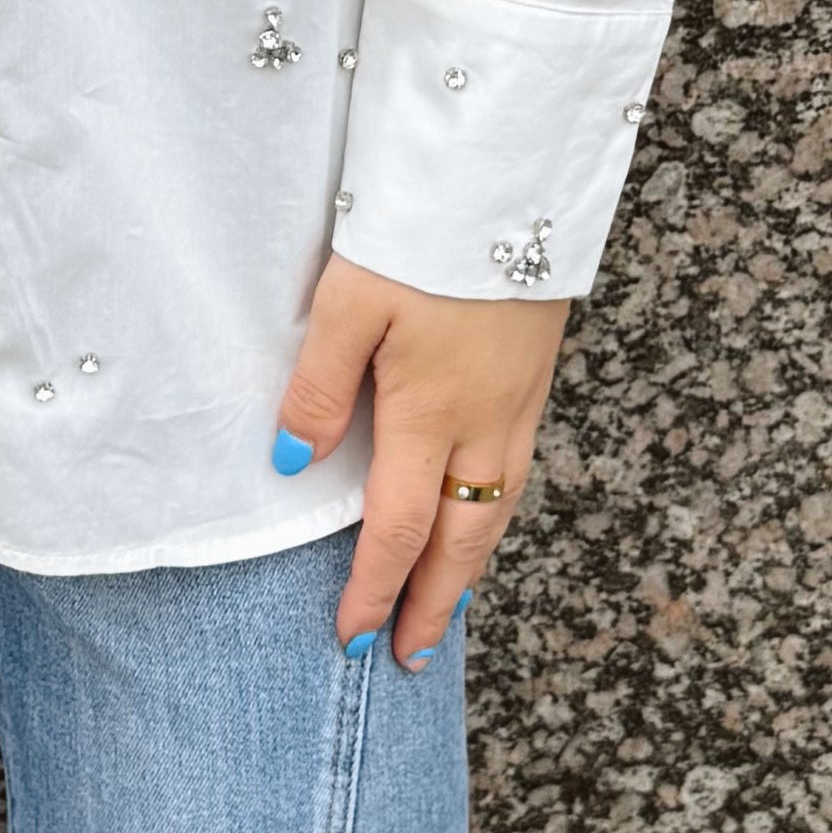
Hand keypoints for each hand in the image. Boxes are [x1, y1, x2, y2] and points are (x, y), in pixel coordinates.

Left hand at [275, 259, 566, 665]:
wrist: (511, 174)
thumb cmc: (422, 232)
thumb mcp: (349, 301)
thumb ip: (319, 385)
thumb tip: (296, 463)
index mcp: (430, 412)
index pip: (397, 530)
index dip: (375, 591)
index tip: (353, 639)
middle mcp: (484, 421)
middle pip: (461, 538)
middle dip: (435, 604)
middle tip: (412, 658)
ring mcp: (518, 400)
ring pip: (497, 508)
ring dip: (470, 566)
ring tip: (449, 606)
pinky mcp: (534, 372)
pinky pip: (515, 470)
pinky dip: (495, 514)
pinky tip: (480, 516)